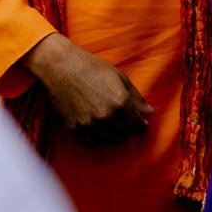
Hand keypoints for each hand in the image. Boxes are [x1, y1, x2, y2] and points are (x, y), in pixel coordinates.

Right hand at [25, 33, 152, 146]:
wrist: (61, 67)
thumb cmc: (92, 68)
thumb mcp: (120, 78)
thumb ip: (136, 98)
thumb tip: (150, 112)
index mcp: (121, 103)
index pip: (138, 126)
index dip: (141, 125)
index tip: (141, 123)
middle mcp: (106, 117)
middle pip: (125, 135)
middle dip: (129, 130)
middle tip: (127, 122)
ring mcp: (90, 125)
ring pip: (109, 141)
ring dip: (115, 136)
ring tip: (114, 125)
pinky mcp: (75, 129)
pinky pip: (92, 143)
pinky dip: (99, 140)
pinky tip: (100, 130)